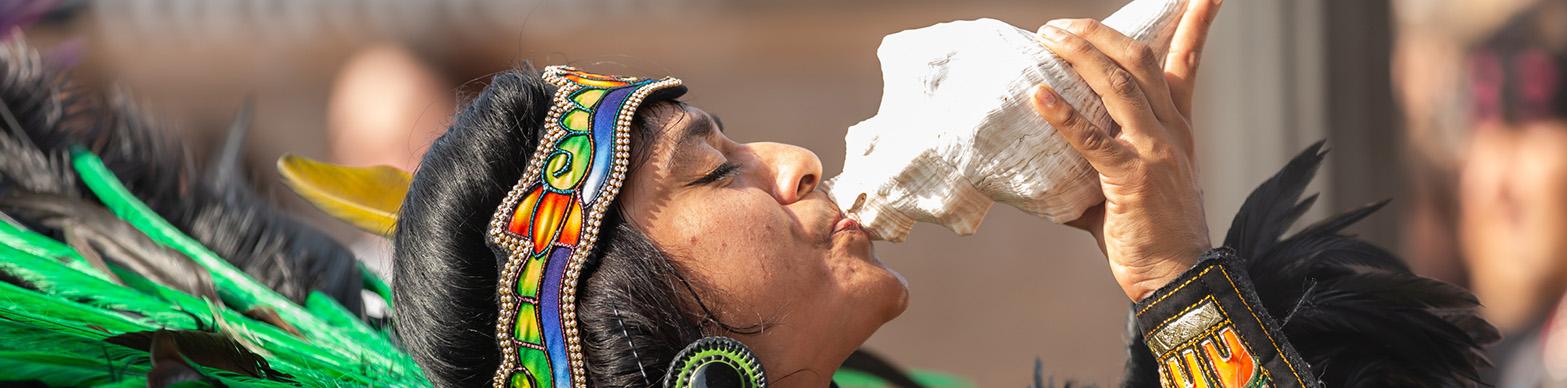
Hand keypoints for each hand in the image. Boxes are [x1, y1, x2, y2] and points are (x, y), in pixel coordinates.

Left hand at [1031, 0, 1222, 301]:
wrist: (1177, 277)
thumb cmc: (1149, 234)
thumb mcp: (1130, 185)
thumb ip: (1096, 163)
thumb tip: (1048, 163)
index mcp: (1177, 127)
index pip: (1187, 62)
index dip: (1196, 22)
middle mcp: (1171, 131)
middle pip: (1139, 59)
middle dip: (1099, 33)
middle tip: (1060, 25)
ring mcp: (1154, 151)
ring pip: (1117, 84)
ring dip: (1079, 55)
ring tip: (1047, 39)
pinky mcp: (1132, 177)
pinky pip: (1093, 138)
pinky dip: (1063, 114)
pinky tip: (1038, 96)